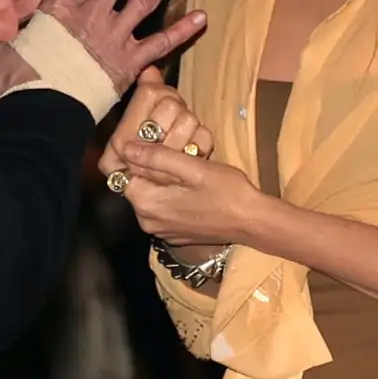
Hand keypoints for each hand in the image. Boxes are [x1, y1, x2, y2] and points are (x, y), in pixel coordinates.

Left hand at [112, 100, 263, 255]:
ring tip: (184, 168)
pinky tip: (189, 188)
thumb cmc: (227, 191)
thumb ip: (157, 157)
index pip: (125, 175)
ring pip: (151, 197)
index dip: (137, 156)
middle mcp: (148, 222)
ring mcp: (161, 231)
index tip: (156, 144)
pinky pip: (163, 209)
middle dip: (151, 168)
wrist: (253, 222)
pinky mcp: (174, 234)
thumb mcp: (192, 167)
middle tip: (175, 153)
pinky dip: (171, 196)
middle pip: (138, 186)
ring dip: (162, 181)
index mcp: (148, 204)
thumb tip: (127, 148)